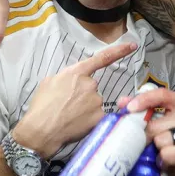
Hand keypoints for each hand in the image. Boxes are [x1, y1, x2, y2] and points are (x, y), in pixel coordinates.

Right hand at [13, 43, 138, 157]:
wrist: (41, 130)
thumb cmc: (41, 106)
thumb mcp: (49, 82)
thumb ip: (66, 77)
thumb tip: (73, 81)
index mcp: (76, 73)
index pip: (102, 58)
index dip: (119, 51)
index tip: (133, 46)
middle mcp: (90, 84)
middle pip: (92, 87)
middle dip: (83, 95)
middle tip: (67, 106)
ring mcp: (96, 100)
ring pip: (94, 103)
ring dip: (85, 109)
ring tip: (69, 116)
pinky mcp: (99, 116)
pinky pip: (97, 116)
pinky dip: (89, 120)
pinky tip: (76, 124)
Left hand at [120, 88, 174, 175]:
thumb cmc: (168, 139)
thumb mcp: (155, 122)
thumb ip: (140, 111)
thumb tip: (122, 102)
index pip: (162, 95)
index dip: (144, 100)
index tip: (129, 109)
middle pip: (156, 123)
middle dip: (145, 135)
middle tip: (144, 142)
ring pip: (161, 140)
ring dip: (156, 148)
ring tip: (159, 151)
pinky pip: (168, 154)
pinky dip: (162, 159)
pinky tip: (164, 160)